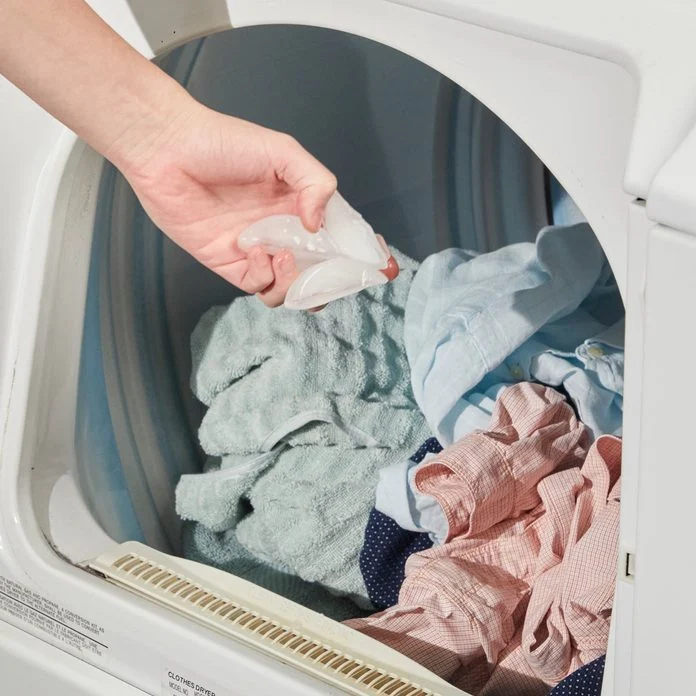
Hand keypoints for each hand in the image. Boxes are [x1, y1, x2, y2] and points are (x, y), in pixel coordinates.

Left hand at [118, 102, 336, 306]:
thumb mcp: (282, 151)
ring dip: (294, 281)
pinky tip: (254, 250)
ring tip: (284, 255)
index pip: (336, 239)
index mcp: (300, 205)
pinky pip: (257, 285)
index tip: (367, 262)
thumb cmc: (221, 141)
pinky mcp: (228, 263)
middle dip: (327, 282)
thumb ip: (315, 182)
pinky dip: (264, 275)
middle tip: (327, 272)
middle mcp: (282, 231)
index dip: (352, 255)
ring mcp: (256, 249)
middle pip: (316, 273)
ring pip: (288, 288)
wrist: (167, 148)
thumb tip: (319, 225)